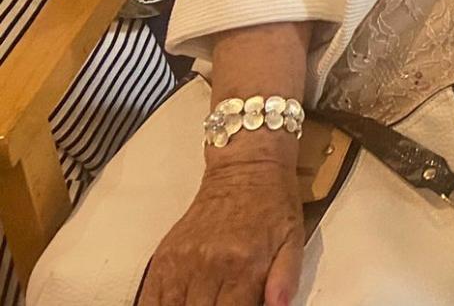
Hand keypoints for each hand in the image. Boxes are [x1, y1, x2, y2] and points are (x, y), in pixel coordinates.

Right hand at [139, 154, 304, 305]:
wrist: (246, 169)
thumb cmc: (272, 204)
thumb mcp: (292, 240)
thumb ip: (285, 279)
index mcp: (243, 264)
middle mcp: (208, 265)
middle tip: (219, 304)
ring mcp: (182, 262)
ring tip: (200, 304)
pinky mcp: (165, 257)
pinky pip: (151, 298)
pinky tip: (174, 305)